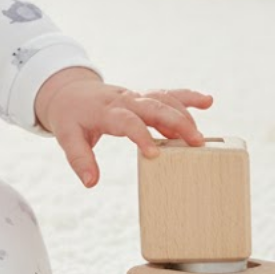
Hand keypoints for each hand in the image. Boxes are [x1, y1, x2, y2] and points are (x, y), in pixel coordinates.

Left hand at [34, 67, 213, 187]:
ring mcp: (136, 97)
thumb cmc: (70, 116)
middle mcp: (123, 100)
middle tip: (196, 142)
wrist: (68, 91)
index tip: (154, 155)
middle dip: (176, 122)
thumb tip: (91, 182)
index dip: (141, 135)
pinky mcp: (144, 97)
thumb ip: (79, 159)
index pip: (126, 121)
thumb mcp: (67, 137)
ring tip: (201, 136)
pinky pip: (167, 94)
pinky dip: (187, 96)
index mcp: (105, 111)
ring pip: (163, 99)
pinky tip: (207, 101)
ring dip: (184, 114)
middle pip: (153, 106)